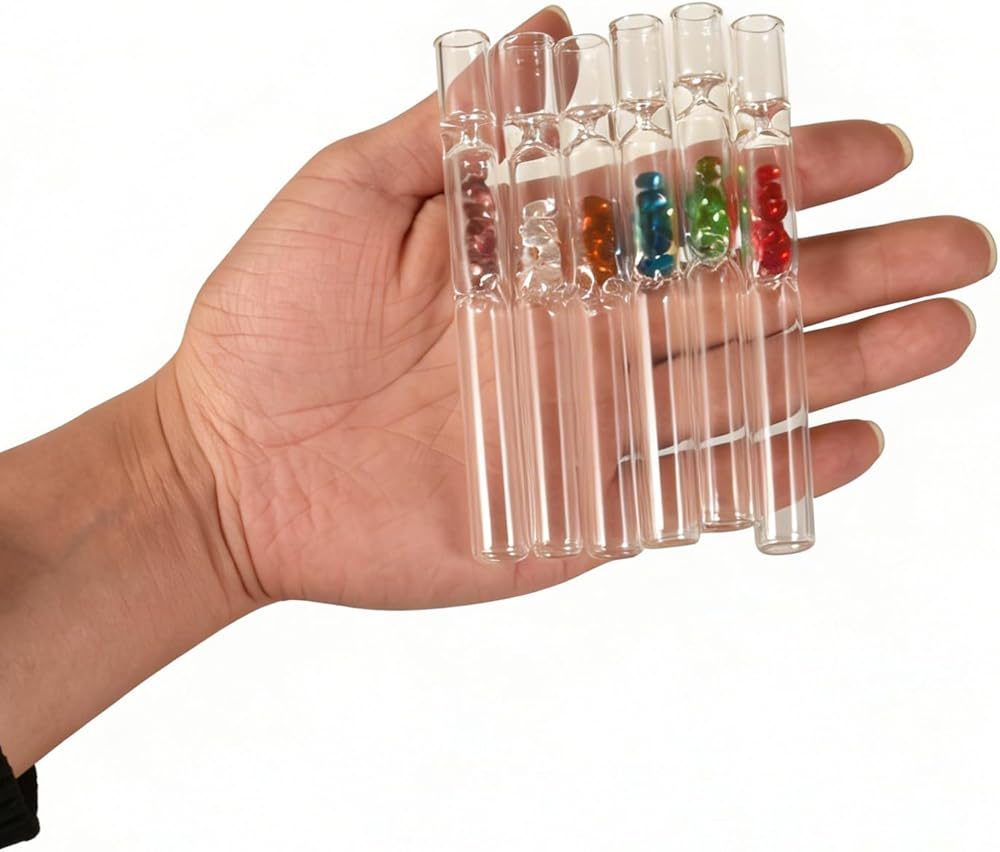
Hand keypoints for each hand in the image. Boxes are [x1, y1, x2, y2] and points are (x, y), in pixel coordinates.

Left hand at [161, 6, 992, 610]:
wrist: (228, 465)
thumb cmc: (269, 321)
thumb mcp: (351, 190)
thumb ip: (460, 124)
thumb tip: (556, 33)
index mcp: (541, 251)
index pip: (686, 203)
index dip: (780, 175)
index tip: (872, 148)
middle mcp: (581, 332)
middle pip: (740, 295)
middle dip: (852, 267)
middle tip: (959, 243)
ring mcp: (589, 423)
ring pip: (739, 388)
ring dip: (844, 361)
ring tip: (941, 333)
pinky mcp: (579, 513)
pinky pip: (695, 488)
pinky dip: (776, 469)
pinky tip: (854, 438)